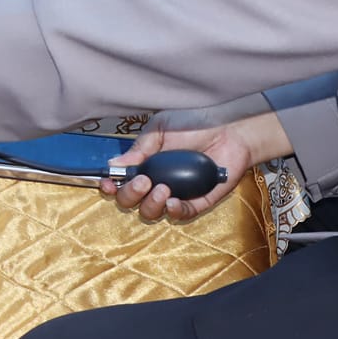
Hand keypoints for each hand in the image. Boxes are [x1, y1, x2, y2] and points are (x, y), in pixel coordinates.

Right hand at [102, 109, 286, 222]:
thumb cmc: (195, 123)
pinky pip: (180, 215)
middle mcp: (156, 181)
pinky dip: (174, 211)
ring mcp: (176, 193)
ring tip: (163, 188)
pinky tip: (173, 201)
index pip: (121, 182)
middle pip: (131, 201)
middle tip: (144, 181)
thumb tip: (114, 164)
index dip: (111, 186)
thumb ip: (139, 148)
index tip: (109, 184)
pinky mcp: (196, 202)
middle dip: (131, 194)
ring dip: (151, 204)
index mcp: (145, 164)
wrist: (228, 129)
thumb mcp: (161, 129)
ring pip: (152, 212)